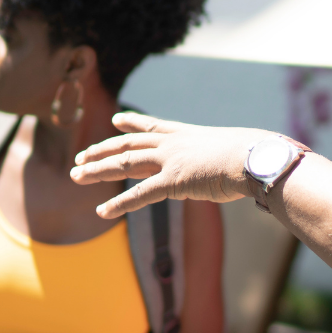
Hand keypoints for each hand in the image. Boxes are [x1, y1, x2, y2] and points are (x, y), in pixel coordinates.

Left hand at [71, 113, 267, 219]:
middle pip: (128, 143)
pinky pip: (139, 194)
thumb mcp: (234, 150)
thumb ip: (224, 158)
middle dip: (101, 150)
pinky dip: (119, 204)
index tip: (116, 119)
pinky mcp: (173, 181)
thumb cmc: (254, 155)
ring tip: (76, 177)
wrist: (256, 157)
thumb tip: (236, 166)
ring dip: (97, 170)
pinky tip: (102, 213)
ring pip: (124, 162)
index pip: (154, 126)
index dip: (132, 123)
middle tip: (80, 156)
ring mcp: (170, 160)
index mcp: (188, 134)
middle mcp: (173, 143)